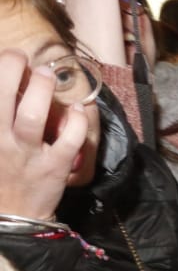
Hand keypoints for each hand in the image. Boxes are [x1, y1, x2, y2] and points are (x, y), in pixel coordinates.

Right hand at [0, 50, 85, 220]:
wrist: (12, 215)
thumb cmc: (1, 171)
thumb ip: (1, 116)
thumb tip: (8, 90)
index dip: (1, 69)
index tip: (12, 55)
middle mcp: (1, 140)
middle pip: (3, 98)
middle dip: (14, 71)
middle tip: (29, 61)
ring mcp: (28, 154)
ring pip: (32, 116)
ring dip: (42, 91)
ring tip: (49, 75)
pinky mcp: (54, 168)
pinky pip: (68, 141)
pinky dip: (75, 122)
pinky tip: (78, 109)